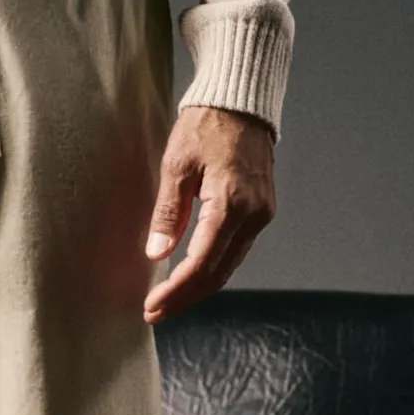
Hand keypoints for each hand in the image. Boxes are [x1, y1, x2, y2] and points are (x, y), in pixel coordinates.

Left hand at [142, 106, 275, 323]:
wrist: (242, 101)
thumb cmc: (206, 125)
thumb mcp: (176, 165)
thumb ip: (168, 213)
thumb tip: (157, 253)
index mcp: (231, 203)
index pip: (201, 264)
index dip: (175, 291)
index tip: (151, 306)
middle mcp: (253, 215)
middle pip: (218, 274)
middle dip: (185, 297)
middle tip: (155, 313)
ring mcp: (262, 214)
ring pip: (229, 266)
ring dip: (198, 288)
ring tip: (168, 301)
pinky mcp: (262, 211)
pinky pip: (236, 251)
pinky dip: (212, 268)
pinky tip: (190, 276)